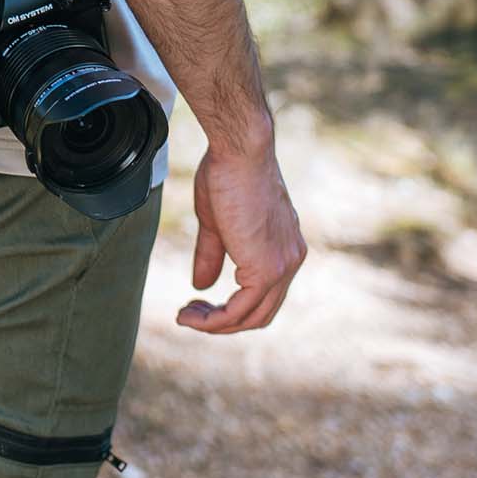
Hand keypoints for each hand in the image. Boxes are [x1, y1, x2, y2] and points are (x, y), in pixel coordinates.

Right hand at [176, 138, 306, 333]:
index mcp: (284, 247)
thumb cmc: (228, 173)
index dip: (232, 306)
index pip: (264, 293)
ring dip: (215, 324)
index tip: (198, 302)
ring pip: (251, 317)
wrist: (241, 152)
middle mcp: (290, 260)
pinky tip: (191, 315)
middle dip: (223, 322)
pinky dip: (214, 320)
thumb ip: (213, 255)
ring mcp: (282, 266)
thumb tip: (201, 284)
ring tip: (186, 317)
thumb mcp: (217, 222)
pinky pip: (240, 311)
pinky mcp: (266, 269)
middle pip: (260, 313)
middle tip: (190, 315)